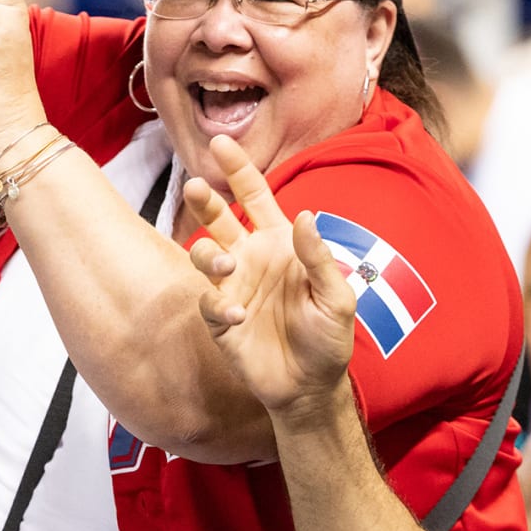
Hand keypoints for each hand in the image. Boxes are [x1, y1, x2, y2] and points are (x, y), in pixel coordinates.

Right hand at [185, 136, 358, 417]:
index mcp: (279, 243)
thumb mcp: (336, 298)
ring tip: (223, 266)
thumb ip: (318, 258)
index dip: (239, 169)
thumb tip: (304, 216)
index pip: (254, 197)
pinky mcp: (220, 319)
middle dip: (204, 200)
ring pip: (204, 254)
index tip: (220, 143)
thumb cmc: (328, 339)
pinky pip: (209, 301)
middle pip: (219, 218)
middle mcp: (251, 258)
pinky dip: (218, 303)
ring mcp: (232, 287)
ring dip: (208, 254)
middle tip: (194, 187)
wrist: (310, 387)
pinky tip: (237, 315)